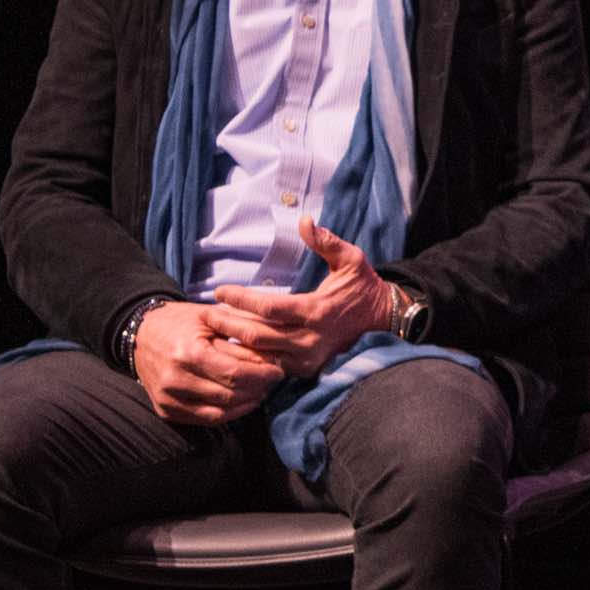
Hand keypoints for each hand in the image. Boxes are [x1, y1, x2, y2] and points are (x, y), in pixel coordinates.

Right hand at [131, 300, 286, 425]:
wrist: (141, 334)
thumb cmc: (181, 321)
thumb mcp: (210, 317)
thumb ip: (241, 332)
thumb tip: (275, 349)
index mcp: (188, 354)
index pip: (236, 373)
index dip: (263, 374)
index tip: (279, 370)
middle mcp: (175, 380)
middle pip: (230, 395)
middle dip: (258, 389)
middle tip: (274, 380)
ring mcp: (168, 399)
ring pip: (220, 412)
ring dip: (246, 403)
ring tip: (261, 390)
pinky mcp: (166, 411)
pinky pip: (205, 419)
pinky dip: (229, 413)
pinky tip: (243, 401)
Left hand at [203, 219, 392, 378]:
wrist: (384, 321)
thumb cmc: (363, 287)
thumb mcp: (351, 259)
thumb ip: (326, 242)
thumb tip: (304, 220)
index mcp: (317, 310)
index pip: (268, 307)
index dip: (240, 299)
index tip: (219, 291)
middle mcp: (310, 338)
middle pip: (256, 336)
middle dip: (227, 324)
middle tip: (205, 314)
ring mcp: (307, 358)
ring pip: (259, 355)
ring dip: (233, 344)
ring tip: (213, 331)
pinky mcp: (306, 369)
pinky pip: (269, 367)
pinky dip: (249, 358)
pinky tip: (232, 348)